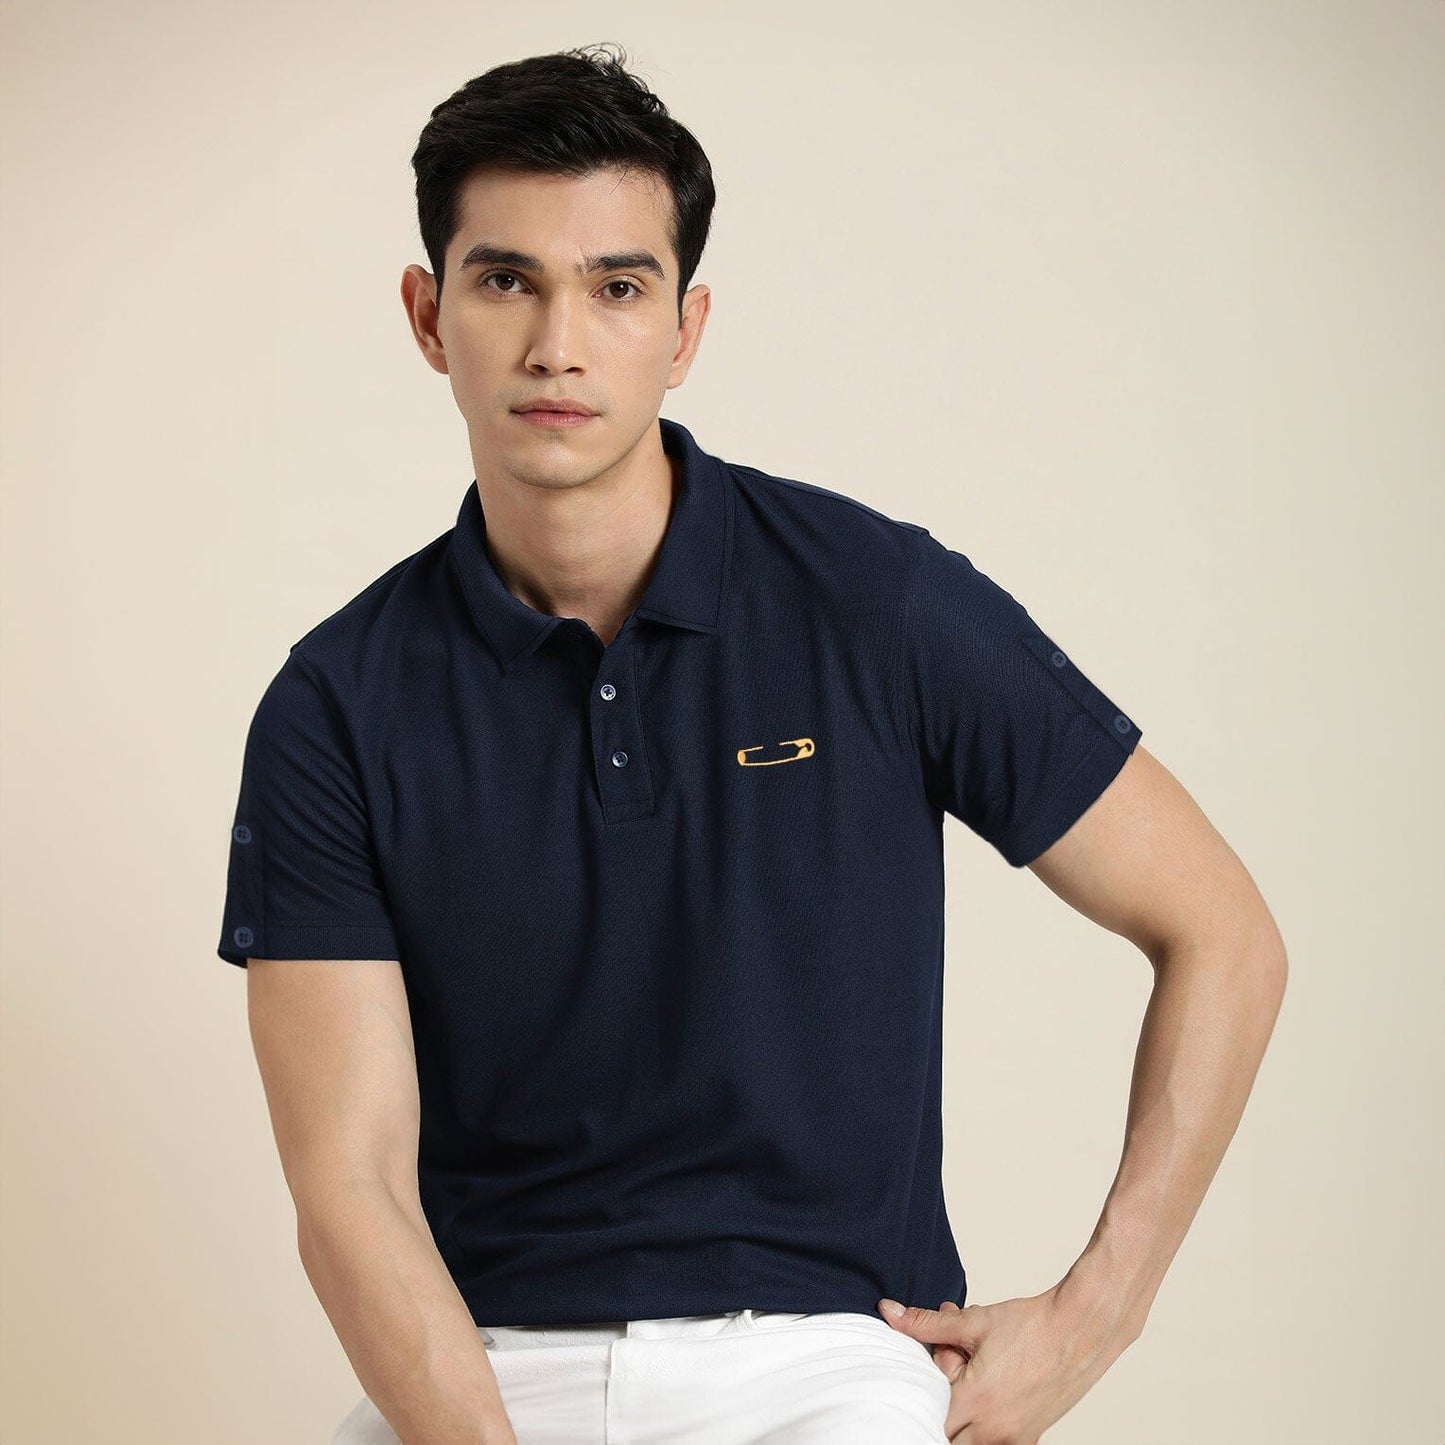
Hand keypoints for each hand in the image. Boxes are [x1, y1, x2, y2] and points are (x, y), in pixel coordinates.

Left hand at [877, 1283, 1136, 1442]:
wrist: (1080, 1328)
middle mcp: (994, 1429)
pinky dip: (982, 1427)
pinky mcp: (1030, 1437)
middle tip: (943, 1383)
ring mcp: (1014, 1438)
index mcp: (976, 1402)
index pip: (927, 1420)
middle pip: (946, 1436)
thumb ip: (926, 1324)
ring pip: (970, 1443)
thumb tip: (889, 1313)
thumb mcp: (973, 1322)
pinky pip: (994, 1443)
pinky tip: (986, 1394)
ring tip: (967, 1386)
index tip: (917, 1382)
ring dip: (960, 1420)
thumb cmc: (1031, 1325)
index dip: (917, 1400)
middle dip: (936, 1411)